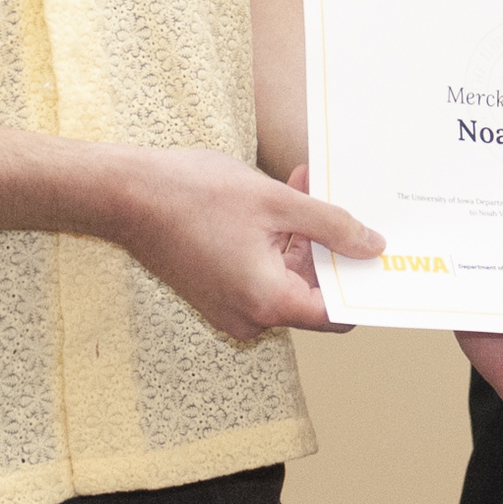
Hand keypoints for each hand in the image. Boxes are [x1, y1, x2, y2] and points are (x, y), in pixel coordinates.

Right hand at [111, 148, 382, 341]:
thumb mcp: (275, 201)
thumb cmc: (194, 195)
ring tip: (300, 186)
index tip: (377, 253)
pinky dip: (274, 244)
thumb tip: (372, 246)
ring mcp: (230, 307)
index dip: (359, 284)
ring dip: (300, 238)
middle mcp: (250, 316)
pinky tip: (277, 201)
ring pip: (286, 279)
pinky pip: (261, 275)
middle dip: (327, 247)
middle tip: (335, 200)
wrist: (125, 196)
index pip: (336, 315)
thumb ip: (330, 225)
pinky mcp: (216, 292)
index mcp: (269, 301)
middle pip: (311, 293)